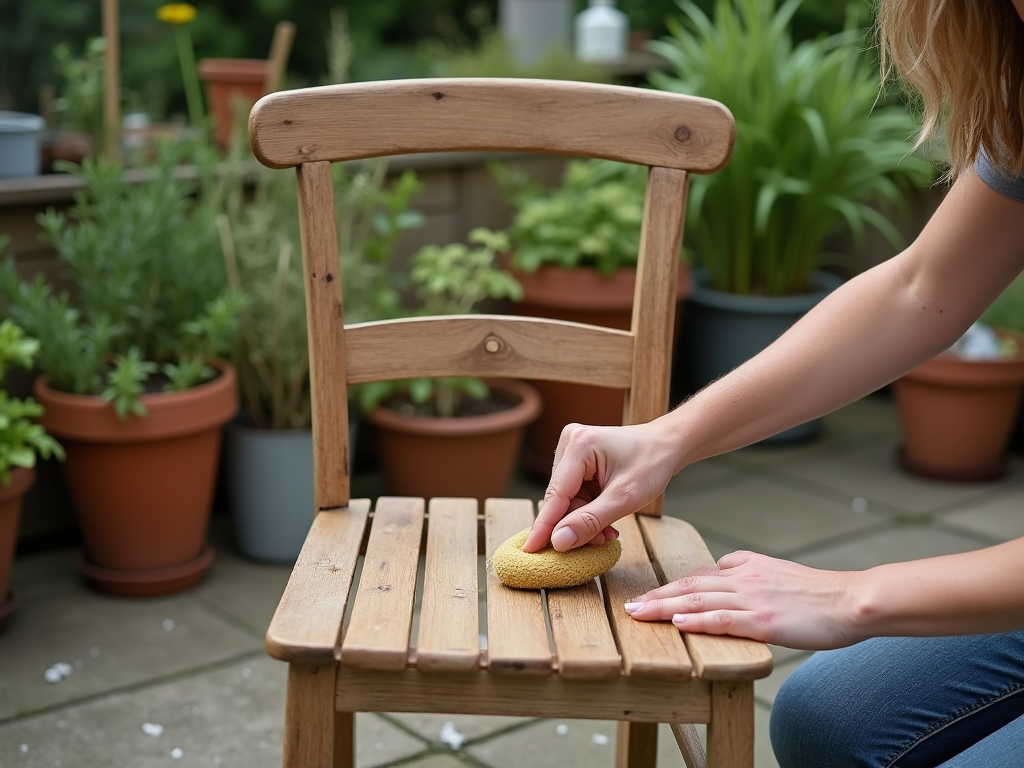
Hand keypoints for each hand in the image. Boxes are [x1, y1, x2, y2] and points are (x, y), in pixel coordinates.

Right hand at [523, 420, 679, 552]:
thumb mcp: (624, 498)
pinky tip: (605, 522)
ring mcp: (573, 450)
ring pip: (568, 500)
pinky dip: (589, 511)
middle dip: (577, 524)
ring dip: (585, 521)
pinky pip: (576, 494)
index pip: (556, 494)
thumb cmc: (652, 463)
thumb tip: (558, 542)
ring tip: (607, 533)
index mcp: (579, 446)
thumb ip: (590, 521)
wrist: (669, 444)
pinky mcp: (579, 459)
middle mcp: (570, 443)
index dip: (544, 526)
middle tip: (598, 543)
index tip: (530, 551)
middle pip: (561, 498)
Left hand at [622, 550, 862, 650]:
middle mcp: (742, 577)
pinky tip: (678, 623)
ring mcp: (752, 598)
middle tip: (628, 606)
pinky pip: (723, 619)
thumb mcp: (775, 570)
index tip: (648, 595)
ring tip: (639, 614)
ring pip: (698, 600)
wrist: (850, 600)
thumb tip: (720, 571)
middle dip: (656, 596)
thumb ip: (745, 570)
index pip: (699, 576)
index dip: (670, 587)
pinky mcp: (763, 620)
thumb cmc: (816, 591)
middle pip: (689, 585)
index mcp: (744, 565)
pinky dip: (697, 620)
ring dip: (664, 607)